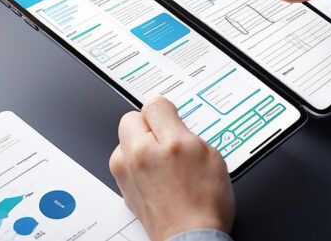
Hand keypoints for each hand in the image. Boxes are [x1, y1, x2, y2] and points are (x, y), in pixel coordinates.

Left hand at [109, 97, 234, 240]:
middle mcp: (133, 157)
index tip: (175, 119)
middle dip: (150, 125)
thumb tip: (165, 111)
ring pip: (128, 141)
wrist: (192, 237)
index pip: (153, 104)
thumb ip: (181, 125)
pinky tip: (161, 175)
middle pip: (132, 120)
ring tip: (167, 162)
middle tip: (170, 140)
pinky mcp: (124, 188)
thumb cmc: (203, 201)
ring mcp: (125, 174)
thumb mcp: (206, 152)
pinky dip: (141, 163)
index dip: (169, 110)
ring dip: (142, 144)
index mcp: (156, 144)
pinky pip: (129, 162)